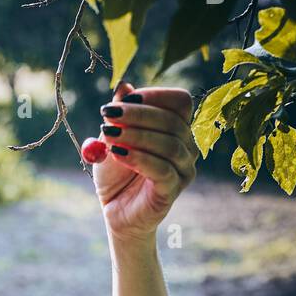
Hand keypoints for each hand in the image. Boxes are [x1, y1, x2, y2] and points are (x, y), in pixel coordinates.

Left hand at [88, 79, 199, 240]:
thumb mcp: (113, 138)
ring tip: (109, 134)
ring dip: (137, 136)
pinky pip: (162, 169)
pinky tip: (117, 153)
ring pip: (169, 145)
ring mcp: (184, 169)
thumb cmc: (117, 172)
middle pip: (172, 121)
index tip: (123, 99)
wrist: (115, 210)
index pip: (180, 101)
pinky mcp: (173, 190)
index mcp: (177, 128)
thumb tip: (123, 85)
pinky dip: (139, 158)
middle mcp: (187, 146)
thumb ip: (120, 114)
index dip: (154, 96)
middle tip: (108, 114)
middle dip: (138, 115)